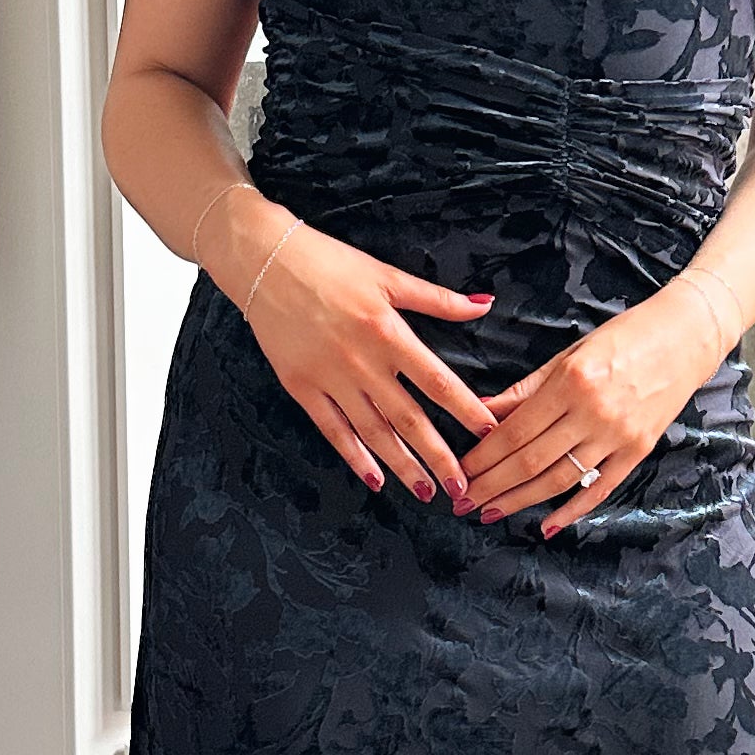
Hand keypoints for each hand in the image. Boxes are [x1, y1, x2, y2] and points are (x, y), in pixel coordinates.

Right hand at [240, 223, 495, 498]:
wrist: (264, 262)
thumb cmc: (330, 264)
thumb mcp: (387, 275)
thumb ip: (438, 299)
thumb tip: (484, 307)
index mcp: (388, 332)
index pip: (437, 382)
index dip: (466, 410)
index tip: (489, 435)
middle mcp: (361, 361)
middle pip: (408, 418)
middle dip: (438, 456)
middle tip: (462, 487)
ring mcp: (329, 378)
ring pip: (373, 432)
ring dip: (402, 466)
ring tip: (427, 492)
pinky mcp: (301, 387)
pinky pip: (332, 429)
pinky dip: (354, 456)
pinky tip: (375, 479)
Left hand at [462, 281, 730, 533]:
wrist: (685, 336)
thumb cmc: (624, 337)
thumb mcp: (569, 354)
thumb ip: (525, 389)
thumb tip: (482, 412)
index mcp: (571, 382)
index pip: (514, 431)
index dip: (482, 457)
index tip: (459, 472)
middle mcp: (594, 411)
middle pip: (531, 461)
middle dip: (492, 486)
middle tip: (463, 502)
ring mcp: (618, 435)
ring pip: (560, 480)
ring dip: (521, 501)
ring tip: (491, 513)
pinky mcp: (639, 450)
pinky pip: (601, 488)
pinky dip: (573, 510)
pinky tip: (548, 525)